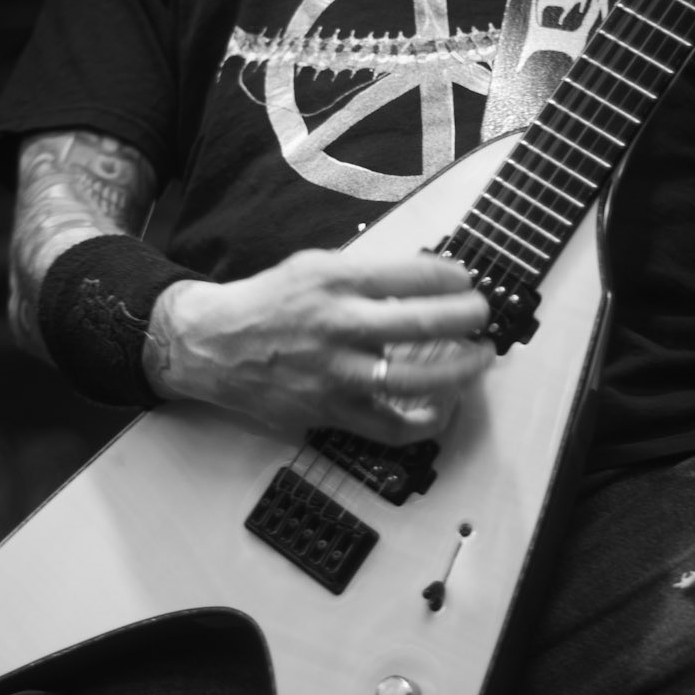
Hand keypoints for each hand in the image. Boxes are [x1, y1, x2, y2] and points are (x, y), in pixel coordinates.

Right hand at [145, 248, 492, 443]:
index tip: (466, 282)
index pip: (412, 276)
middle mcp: (336, 326)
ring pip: (414, 381)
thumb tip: (427, 283)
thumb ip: (367, 277)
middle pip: (421, 324)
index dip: (451, 280)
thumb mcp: (314, 267)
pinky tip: (443, 408)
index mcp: (334, 281)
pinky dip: (424, 422)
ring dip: (459, 372)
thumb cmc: (267, 303)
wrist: (211, 345)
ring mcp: (335, 374)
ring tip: (479, 361)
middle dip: (465, 318)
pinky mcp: (330, 411)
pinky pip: (390, 426)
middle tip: (482, 317)